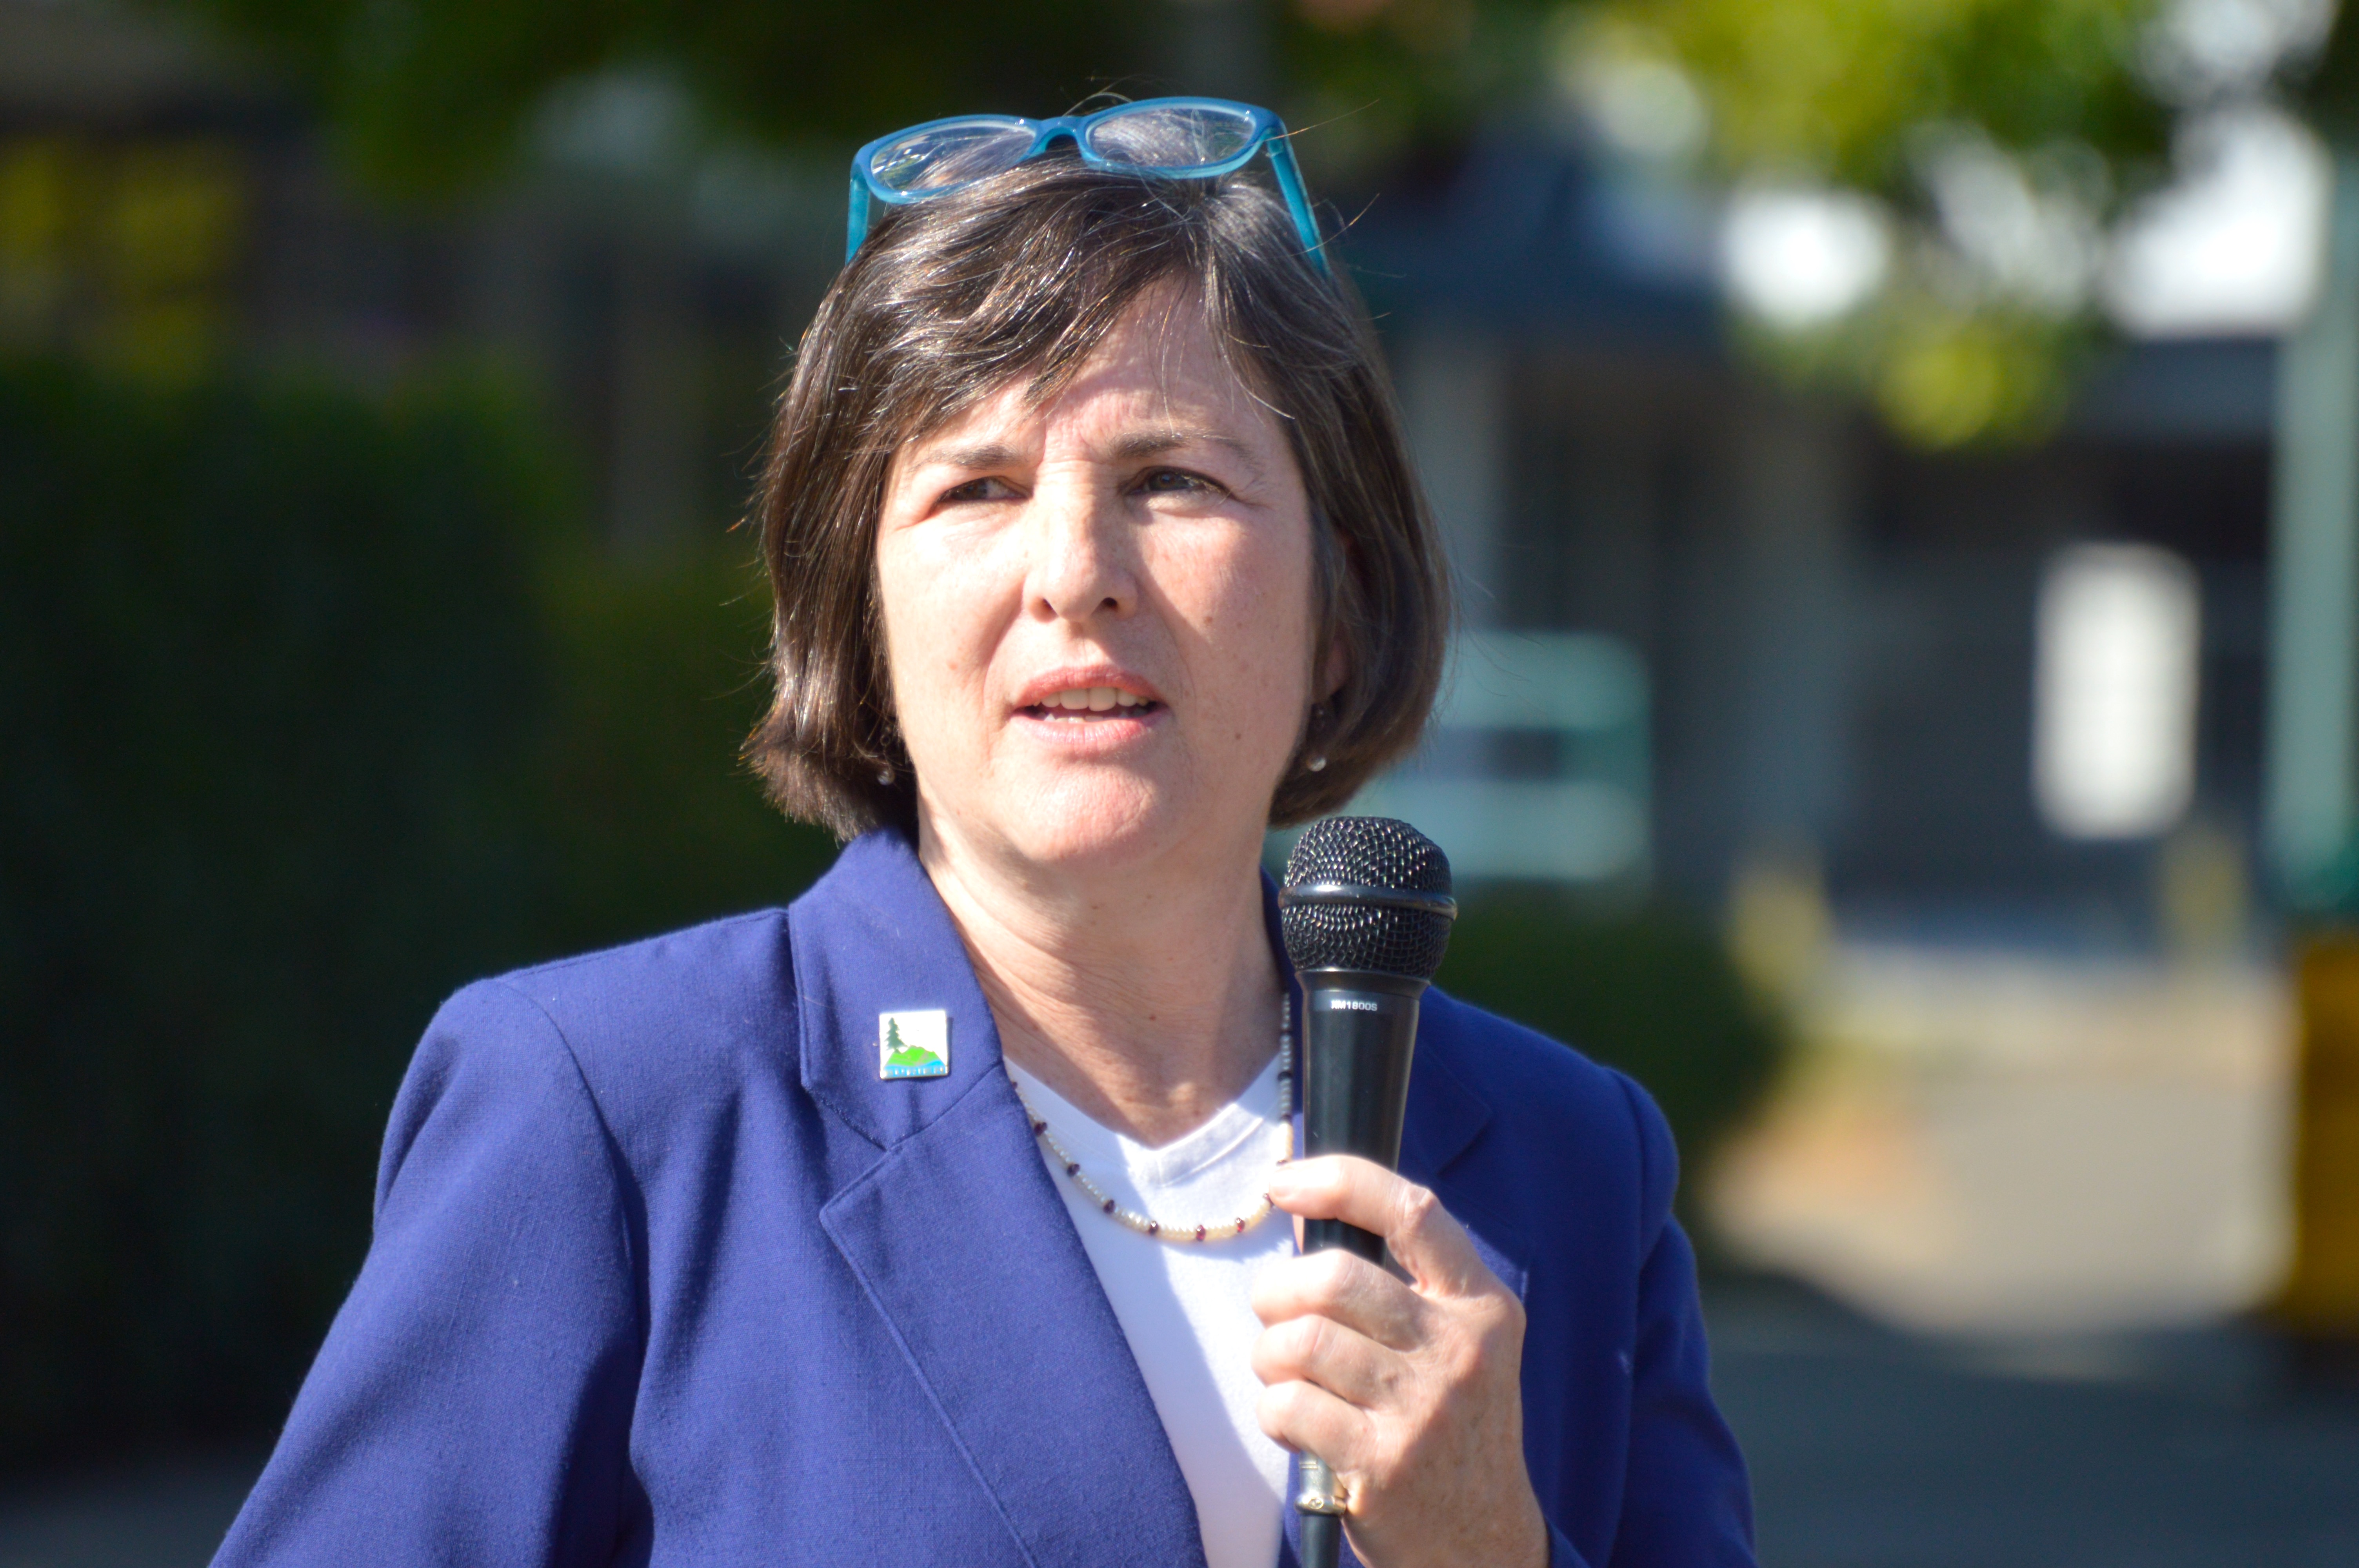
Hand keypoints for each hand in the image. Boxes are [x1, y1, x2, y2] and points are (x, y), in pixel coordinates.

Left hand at [1253, 1156, 1548, 1567]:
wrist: (1483, 1544)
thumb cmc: (1448, 1426)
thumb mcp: (1454, 1346)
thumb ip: (1398, 1283)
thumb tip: (1305, 1211)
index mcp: (1483, 1306)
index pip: (1412, 1212)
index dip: (1339, 1182)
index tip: (1283, 1183)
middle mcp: (1460, 1350)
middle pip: (1334, 1277)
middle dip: (1278, 1292)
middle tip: (1275, 1317)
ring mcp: (1423, 1409)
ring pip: (1300, 1342)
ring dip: (1269, 1356)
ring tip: (1284, 1375)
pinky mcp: (1382, 1464)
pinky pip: (1287, 1405)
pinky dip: (1272, 1410)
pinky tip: (1293, 1423)